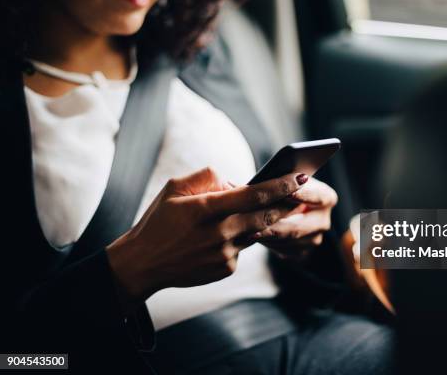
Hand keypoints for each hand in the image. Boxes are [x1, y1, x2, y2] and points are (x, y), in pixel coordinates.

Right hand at [106, 167, 306, 309]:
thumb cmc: (159, 220)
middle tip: (303, 193)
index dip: (280, 185)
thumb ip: (208, 177)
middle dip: (287, 203)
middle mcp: (218, 233)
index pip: (253, 194)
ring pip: (256, 231)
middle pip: (265, 215)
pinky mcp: (226, 269)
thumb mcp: (174, 188)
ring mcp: (224, 254)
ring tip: (279, 206)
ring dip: (266, 219)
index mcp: (205, 209)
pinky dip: (242, 237)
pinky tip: (233, 232)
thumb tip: (236, 182)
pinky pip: (244, 248)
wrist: (143, 264)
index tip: (300, 177)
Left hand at [254, 177, 337, 259]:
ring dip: (267, 236)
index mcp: (327, 198)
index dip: (303, 195)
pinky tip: (252, 236)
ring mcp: (314, 239)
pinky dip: (267, 243)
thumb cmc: (285, 186)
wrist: (286, 206)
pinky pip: (282, 250)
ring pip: (288, 241)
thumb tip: (243, 183)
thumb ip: (275, 180)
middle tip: (256, 224)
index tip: (288, 193)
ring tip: (247, 231)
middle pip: (300, 226)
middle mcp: (323, 221)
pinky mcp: (301, 252)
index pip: (318, 197)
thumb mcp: (285, 178)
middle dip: (276, 226)